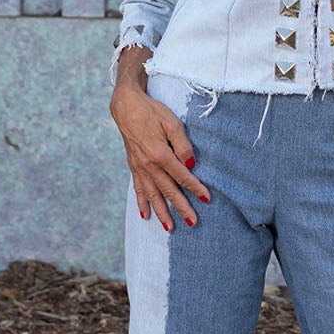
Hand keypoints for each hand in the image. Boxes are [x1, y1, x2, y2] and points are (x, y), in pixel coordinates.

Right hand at [110, 85, 209, 230]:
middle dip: (181, 207)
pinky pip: (137, 189)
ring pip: (152, 195)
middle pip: (168, 190)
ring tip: (169, 227)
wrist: (126, 106)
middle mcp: (148, 165)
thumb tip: (191, 165)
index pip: (182, 176)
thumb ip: (183, 146)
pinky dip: (141, 203)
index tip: (206, 199)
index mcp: (160, 154)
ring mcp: (139, 167)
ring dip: (161, 212)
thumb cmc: (152, 112)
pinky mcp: (133, 166)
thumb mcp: (173, 123)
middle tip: (192, 222)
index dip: (195, 188)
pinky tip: (145, 215)